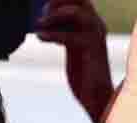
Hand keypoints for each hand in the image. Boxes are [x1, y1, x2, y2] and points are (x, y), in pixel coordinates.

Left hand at [36, 0, 113, 122]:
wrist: (97, 98)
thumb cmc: (84, 75)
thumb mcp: (73, 47)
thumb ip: (64, 31)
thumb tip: (42, 20)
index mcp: (94, 25)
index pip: (80, 0)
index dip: (60, 1)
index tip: (44, 11)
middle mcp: (97, 26)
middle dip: (57, 3)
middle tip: (43, 15)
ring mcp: (96, 36)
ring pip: (75, 12)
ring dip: (53, 16)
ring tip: (39, 25)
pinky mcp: (90, 49)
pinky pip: (68, 35)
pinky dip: (51, 34)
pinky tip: (40, 37)